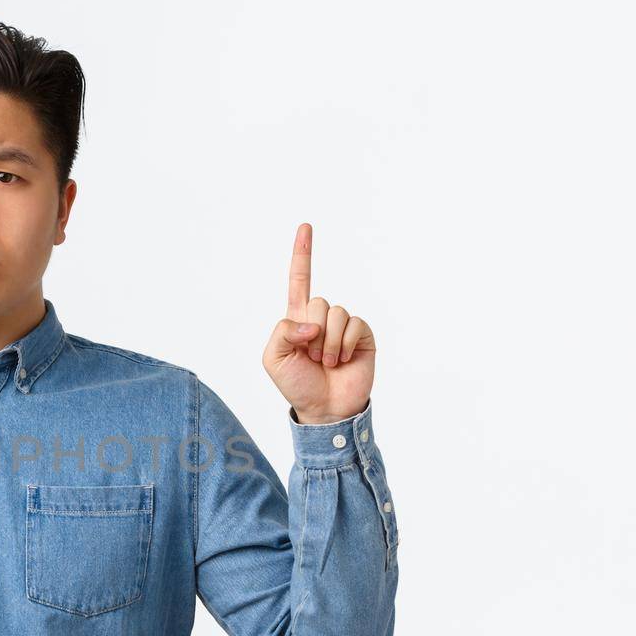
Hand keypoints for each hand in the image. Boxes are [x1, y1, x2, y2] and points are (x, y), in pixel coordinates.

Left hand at [260, 223, 376, 422]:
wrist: (324, 409)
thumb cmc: (296, 384)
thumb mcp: (273, 358)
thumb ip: (282, 332)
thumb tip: (312, 324)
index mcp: (298, 318)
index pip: (300, 279)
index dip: (302, 253)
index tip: (305, 226)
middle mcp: (323, 317)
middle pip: (318, 302)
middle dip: (312, 332)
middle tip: (310, 357)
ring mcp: (344, 326)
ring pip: (336, 314)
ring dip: (327, 344)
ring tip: (325, 364)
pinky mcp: (363, 336)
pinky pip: (354, 325)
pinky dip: (344, 345)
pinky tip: (342, 361)